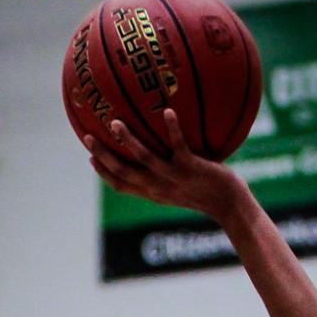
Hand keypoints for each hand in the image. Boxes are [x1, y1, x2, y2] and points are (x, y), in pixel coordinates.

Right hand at [86, 108, 244, 222]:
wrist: (230, 206)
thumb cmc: (209, 192)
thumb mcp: (184, 184)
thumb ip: (169, 170)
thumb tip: (163, 150)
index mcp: (154, 192)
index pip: (122, 185)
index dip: (104, 173)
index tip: (89, 158)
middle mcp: (160, 187)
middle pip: (124, 173)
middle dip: (103, 156)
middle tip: (87, 137)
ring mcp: (174, 178)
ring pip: (145, 159)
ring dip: (128, 141)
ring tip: (115, 122)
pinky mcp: (191, 169)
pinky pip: (179, 146)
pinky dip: (173, 129)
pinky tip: (167, 111)